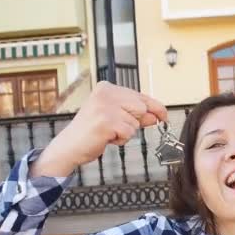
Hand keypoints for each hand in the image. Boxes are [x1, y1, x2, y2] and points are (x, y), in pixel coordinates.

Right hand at [30, 81, 166, 177]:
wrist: (70, 147)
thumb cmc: (92, 132)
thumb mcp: (116, 118)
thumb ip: (136, 114)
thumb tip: (156, 115)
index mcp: (107, 88)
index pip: (140, 96)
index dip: (155, 107)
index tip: (164, 115)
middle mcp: (105, 93)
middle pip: (142, 108)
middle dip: (135, 121)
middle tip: (117, 128)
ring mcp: (105, 107)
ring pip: (136, 122)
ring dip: (126, 132)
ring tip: (108, 132)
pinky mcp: (106, 121)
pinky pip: (129, 133)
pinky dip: (121, 139)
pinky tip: (106, 138)